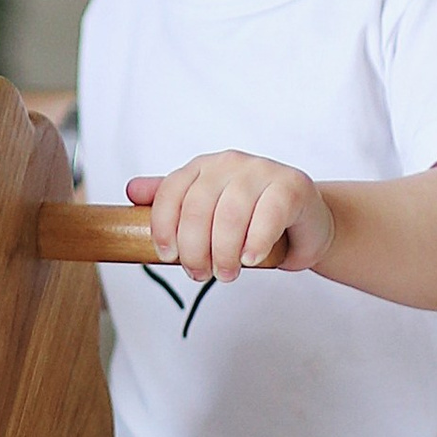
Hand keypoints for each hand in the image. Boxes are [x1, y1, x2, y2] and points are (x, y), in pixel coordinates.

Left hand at [129, 152, 332, 283]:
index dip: (163, 226)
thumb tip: (131, 191)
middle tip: (200, 274)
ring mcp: (262, 170)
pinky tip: (250, 259)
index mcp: (203, 167)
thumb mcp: (209, 212)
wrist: (305, 223)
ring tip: (227, 274)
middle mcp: (229, 162)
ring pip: (230, 214)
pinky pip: (267, 215)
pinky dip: (255, 243)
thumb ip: (173, 202)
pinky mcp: (292, 185)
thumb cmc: (252, 221)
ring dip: (224, 252)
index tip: (167, 256)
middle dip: (194, 249)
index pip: (171, 191)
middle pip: (198, 207)